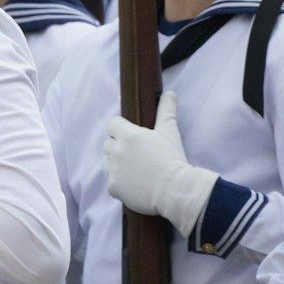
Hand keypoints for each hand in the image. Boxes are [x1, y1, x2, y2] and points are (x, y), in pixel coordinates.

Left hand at [102, 92, 216, 234]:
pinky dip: (120, 182)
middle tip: (136, 155)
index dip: (120, 127)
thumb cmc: (173, 159)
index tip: (130, 134)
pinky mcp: (112, 187)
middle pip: (108, 144)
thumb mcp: (170, 132)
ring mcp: (113, 170)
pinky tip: (135, 184)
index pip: (111, 124)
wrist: (176, 190)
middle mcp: (116, 151)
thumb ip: (166, 111)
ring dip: (117, 164)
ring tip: (136, 170)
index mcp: (128, 135)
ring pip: (107, 162)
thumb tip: (169, 93)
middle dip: (118, 147)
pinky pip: (111, 181)